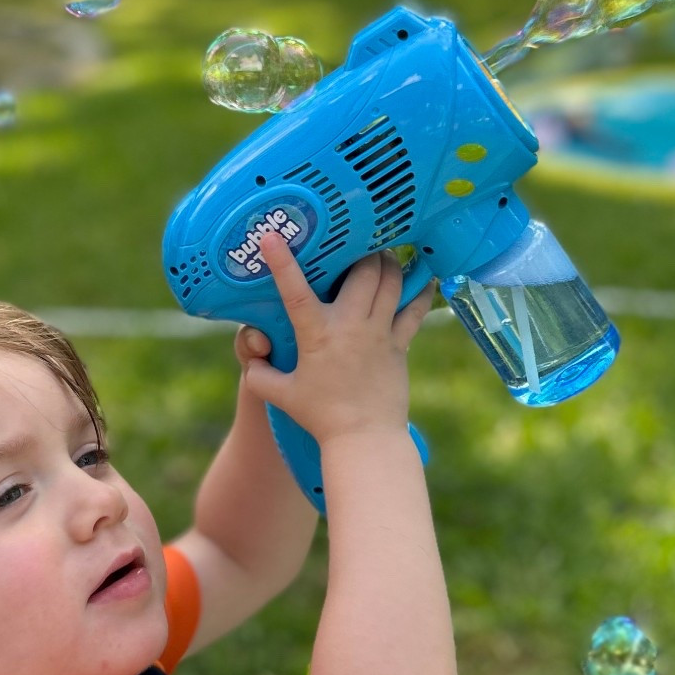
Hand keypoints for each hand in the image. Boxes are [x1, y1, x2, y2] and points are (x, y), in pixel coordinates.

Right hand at [239, 229, 432, 444]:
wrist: (364, 439)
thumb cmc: (320, 416)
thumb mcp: (280, 394)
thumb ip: (259, 371)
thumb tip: (251, 353)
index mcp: (317, 335)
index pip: (296, 292)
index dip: (283, 262)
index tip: (272, 236)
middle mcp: (350, 326)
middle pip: (362, 271)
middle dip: (360, 249)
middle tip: (355, 240)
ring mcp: (379, 333)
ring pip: (390, 282)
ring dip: (386, 262)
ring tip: (381, 252)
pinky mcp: (400, 344)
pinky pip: (415, 308)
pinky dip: (420, 289)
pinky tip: (423, 275)